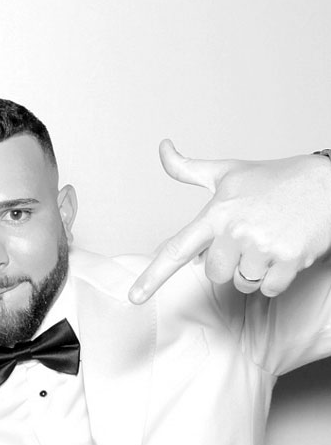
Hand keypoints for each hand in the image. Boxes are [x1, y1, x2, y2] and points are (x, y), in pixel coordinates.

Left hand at [129, 140, 330, 303]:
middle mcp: (235, 232)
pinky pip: (268, 289)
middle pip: (213, 273)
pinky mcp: (288, 260)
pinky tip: (284, 251)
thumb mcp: (227, 172)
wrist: (327, 183)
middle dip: (228, 263)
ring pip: (242, 283)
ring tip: (269, 240)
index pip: (176, 250)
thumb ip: (188, 168)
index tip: (134, 297)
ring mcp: (262, 247)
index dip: (153, 276)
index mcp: (216, 213)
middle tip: (248, 239)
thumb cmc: (273, 180)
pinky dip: (276, 278)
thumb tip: (163, 147)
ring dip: (253, 270)